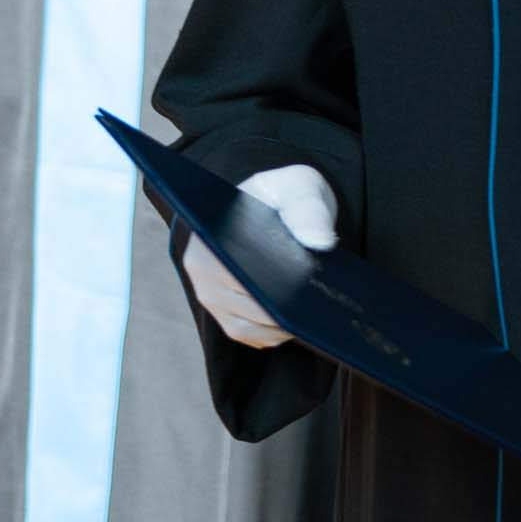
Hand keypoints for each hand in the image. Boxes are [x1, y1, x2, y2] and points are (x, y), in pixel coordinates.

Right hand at [181, 164, 336, 347]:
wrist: (281, 209)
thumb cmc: (282, 195)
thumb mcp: (299, 186)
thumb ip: (308, 207)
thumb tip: (318, 241)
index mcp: (209, 235)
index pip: (233, 270)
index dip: (266, 284)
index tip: (297, 289)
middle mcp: (202, 270)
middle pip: (243, 303)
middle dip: (281, 308)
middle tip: (318, 307)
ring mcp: (214, 296)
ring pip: (249, 326)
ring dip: (282, 325)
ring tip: (315, 317)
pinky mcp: (230, 314)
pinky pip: (254, 335)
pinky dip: (279, 333)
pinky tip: (305, 324)